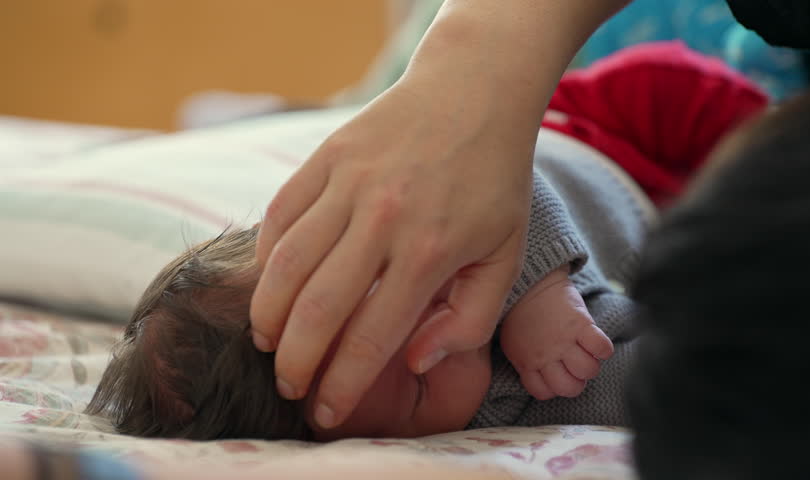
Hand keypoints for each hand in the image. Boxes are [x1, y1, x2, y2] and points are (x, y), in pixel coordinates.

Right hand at [249, 0, 627, 429]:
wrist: (474, 93)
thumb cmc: (494, 181)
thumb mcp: (505, 256)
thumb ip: (467, 320)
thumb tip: (415, 362)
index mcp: (430, 253)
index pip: (371, 339)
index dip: (342, 386)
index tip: (325, 411)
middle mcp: (383, 221)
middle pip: (316, 310)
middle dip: (294, 362)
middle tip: (287, 384)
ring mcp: (349, 184)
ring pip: (285, 264)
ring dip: (268, 314)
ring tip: (267, 341)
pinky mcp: (328, 157)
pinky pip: (280, 213)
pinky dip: (266, 255)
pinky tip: (270, 282)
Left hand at [500, 268, 613, 399]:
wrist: (529, 282)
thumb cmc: (520, 313)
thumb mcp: (513, 343)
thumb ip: (525, 362)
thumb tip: (539, 376)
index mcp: (526, 362)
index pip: (544, 393)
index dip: (554, 387)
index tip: (557, 374)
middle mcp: (545, 355)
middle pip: (570, 388)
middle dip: (576, 381)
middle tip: (574, 367)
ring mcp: (563, 340)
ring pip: (588, 371)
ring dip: (591, 366)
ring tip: (586, 353)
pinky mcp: (580, 324)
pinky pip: (601, 348)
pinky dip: (603, 349)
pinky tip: (596, 343)